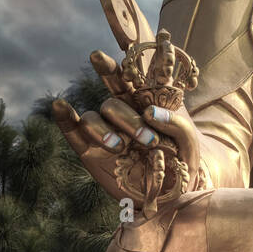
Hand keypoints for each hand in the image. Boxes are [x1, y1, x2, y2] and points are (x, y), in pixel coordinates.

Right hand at [52, 0, 202, 213]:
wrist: (173, 197)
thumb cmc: (184, 164)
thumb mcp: (191, 141)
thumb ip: (177, 123)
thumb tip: (149, 113)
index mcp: (147, 102)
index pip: (131, 76)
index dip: (117, 63)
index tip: (103, 54)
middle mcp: (125, 111)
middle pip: (114, 96)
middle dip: (127, 116)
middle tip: (147, 140)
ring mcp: (106, 131)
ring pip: (97, 115)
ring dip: (107, 129)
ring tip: (122, 149)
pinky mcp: (90, 151)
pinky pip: (73, 129)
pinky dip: (65, 117)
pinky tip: (60, 105)